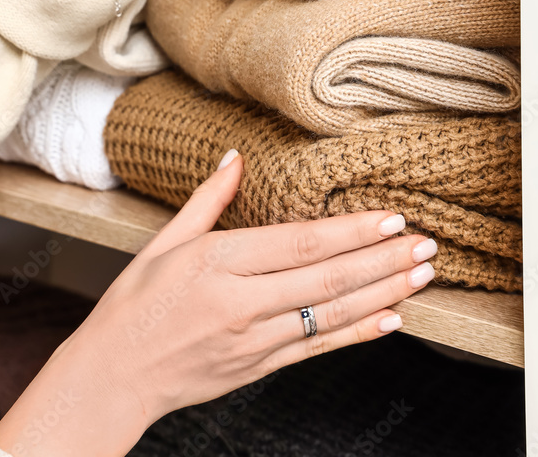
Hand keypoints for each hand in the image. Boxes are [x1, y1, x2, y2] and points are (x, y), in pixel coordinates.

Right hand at [0, 152, 435, 456]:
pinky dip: (358, 334)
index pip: (300, 243)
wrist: (111, 380)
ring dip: (383, 293)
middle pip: (328, 279)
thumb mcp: (164, 243)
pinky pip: (319, 347)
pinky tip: (391, 320)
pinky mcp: (260, 368)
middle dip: (383, 260)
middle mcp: (242, 304)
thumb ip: (207, 200)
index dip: (351, 231)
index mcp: (217, 263)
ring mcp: (255, 341)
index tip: (390, 217)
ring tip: (421, 276)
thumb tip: (235, 157)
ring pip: (333, 314)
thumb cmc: (133, 306)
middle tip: (426, 244)